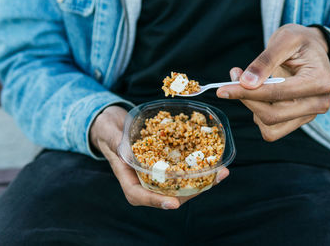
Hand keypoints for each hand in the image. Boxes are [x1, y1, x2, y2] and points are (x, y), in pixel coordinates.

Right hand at [90, 105, 228, 209]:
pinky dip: (197, 166)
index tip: (173, 204)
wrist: (114, 124)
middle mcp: (145, 179)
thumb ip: (117, 143)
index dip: (157, 201)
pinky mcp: (166, 163)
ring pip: (180, 184)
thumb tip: (126, 150)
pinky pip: (182, 169)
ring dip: (202, 180)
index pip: (140, 196)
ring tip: (221, 171)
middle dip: (192, 190)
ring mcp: (157, 173)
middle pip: (168, 194)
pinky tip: (214, 160)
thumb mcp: (110, 135)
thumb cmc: (108, 131)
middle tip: (215, 180)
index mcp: (128, 179)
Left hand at [217, 24, 329, 140]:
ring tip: (246, 84)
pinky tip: (257, 97)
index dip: (246, 93)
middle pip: (272, 115)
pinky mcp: (297, 121)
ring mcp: (308, 115)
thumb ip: (265, 60)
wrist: (311, 50)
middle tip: (233, 79)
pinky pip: (271, 129)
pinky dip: (257, 115)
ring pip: (270, 125)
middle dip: (246, 99)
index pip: (277, 94)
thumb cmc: (300, 42)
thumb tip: (247, 83)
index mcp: (320, 81)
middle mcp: (318, 103)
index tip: (222, 89)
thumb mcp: (284, 39)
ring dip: (250, 107)